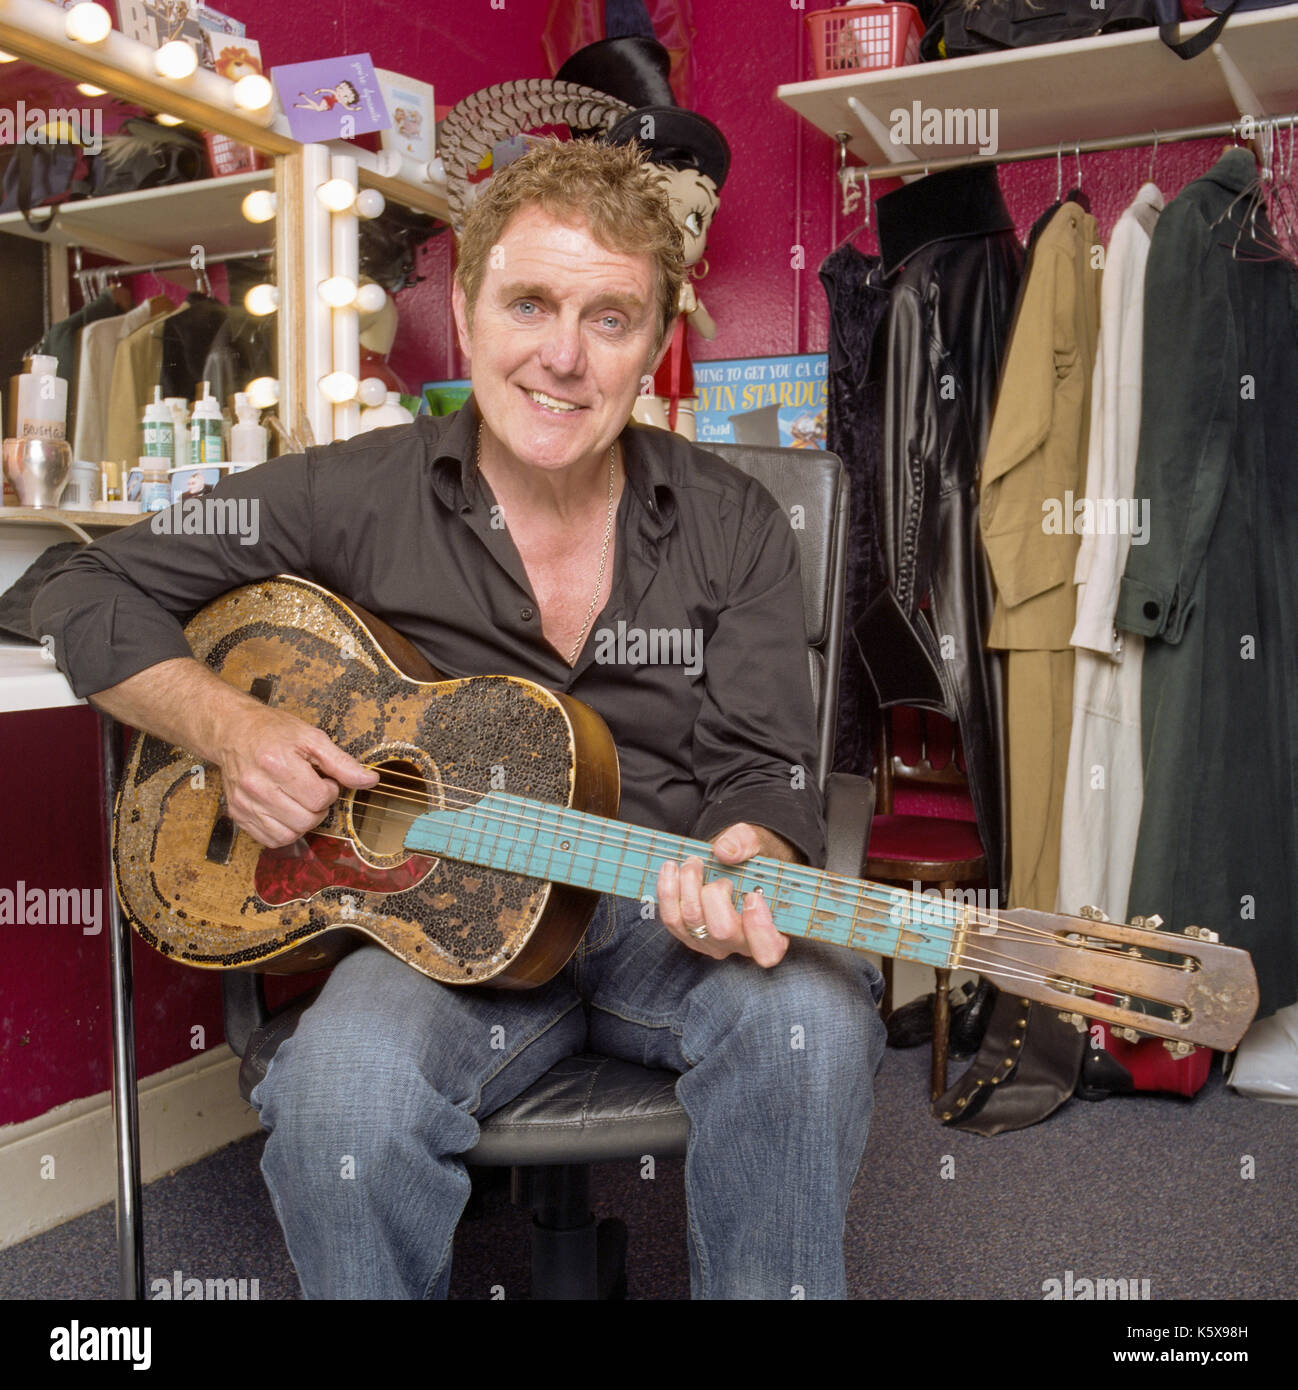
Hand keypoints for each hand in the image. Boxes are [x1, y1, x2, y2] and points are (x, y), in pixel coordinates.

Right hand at [212, 702, 378, 848]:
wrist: (234, 731)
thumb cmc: (273, 732)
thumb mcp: (312, 737)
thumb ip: (342, 762)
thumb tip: (370, 781)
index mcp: (277, 763)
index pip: (319, 799)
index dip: (329, 791)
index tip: (324, 780)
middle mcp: (257, 786)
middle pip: (305, 820)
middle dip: (318, 808)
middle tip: (312, 790)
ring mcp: (245, 803)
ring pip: (288, 835)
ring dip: (303, 822)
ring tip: (299, 801)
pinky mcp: (238, 814)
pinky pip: (270, 840)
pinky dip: (285, 831)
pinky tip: (286, 811)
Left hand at [656, 822, 796, 967]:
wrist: (730, 866)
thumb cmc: (750, 859)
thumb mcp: (755, 844)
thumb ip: (745, 843)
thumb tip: (725, 852)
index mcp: (772, 930)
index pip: (768, 950)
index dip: (759, 928)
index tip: (753, 897)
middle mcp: (741, 944)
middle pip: (722, 930)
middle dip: (713, 892)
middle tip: (717, 870)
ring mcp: (712, 943)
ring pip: (692, 923)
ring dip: (686, 886)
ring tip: (691, 862)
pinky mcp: (689, 936)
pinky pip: (672, 920)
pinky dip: (667, 891)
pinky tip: (670, 869)